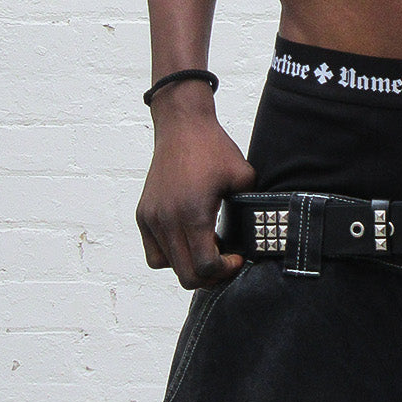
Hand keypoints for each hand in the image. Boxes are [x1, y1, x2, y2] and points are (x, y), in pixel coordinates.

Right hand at [136, 93, 255, 288]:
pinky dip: (170, 256)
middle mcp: (168, 220)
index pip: (205, 266)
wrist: (182, 126)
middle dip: (210, 276)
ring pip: (168, 266)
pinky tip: (188, 241)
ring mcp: (152, 219)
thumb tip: (257, 229)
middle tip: (225, 262)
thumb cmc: (212, 148)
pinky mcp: (144, 215)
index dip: (225, 270)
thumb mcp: (243, 176)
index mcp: (193, 213)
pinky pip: (154, 253)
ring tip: (206, 249)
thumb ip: (248, 207)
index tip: (237, 258)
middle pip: (186, 275)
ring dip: (189, 265)